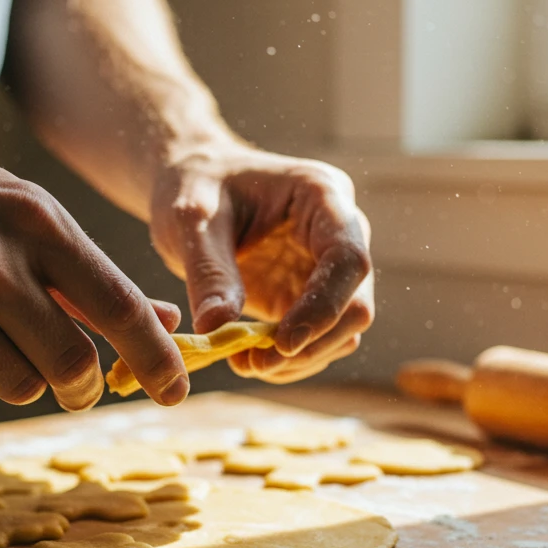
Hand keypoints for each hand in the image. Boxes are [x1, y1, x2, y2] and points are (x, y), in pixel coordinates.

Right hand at [0, 123, 189, 410]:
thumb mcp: (18, 209)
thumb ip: (83, 272)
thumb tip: (158, 321)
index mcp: (34, 222)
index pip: (117, 305)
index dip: (157, 357)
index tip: (178, 389)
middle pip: (73, 365)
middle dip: (85, 386)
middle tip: (80, 384)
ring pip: (19, 385)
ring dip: (22, 375)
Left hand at [150, 138, 373, 383]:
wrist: (192, 185)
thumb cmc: (196, 185)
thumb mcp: (192, 219)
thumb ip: (208, 271)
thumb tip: (217, 329)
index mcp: (323, 195)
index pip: (348, 259)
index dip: (324, 307)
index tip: (283, 343)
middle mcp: (339, 233)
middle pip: (355, 303)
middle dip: (312, 343)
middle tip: (253, 362)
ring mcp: (328, 268)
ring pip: (343, 331)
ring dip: (301, 359)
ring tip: (244, 362)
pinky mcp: (309, 296)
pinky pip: (317, 340)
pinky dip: (289, 361)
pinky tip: (249, 360)